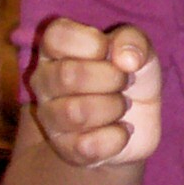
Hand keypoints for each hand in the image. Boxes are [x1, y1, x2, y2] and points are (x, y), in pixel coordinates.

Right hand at [27, 18, 161, 169]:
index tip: (109, 51)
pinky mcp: (66, 149)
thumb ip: (133, 41)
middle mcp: (43, 80)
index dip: (92, 42)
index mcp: (55, 48)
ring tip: (122, 105)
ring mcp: (50, 117)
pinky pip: (87, 146)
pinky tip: (122, 130)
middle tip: (125, 81)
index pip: (55, 36)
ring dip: (114, 107)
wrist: (137, 122)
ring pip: (75, 113)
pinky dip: (117, 137)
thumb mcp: (139, 51)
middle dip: (111, 78)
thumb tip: (126, 58)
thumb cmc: (129, 77)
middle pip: (67, 75)